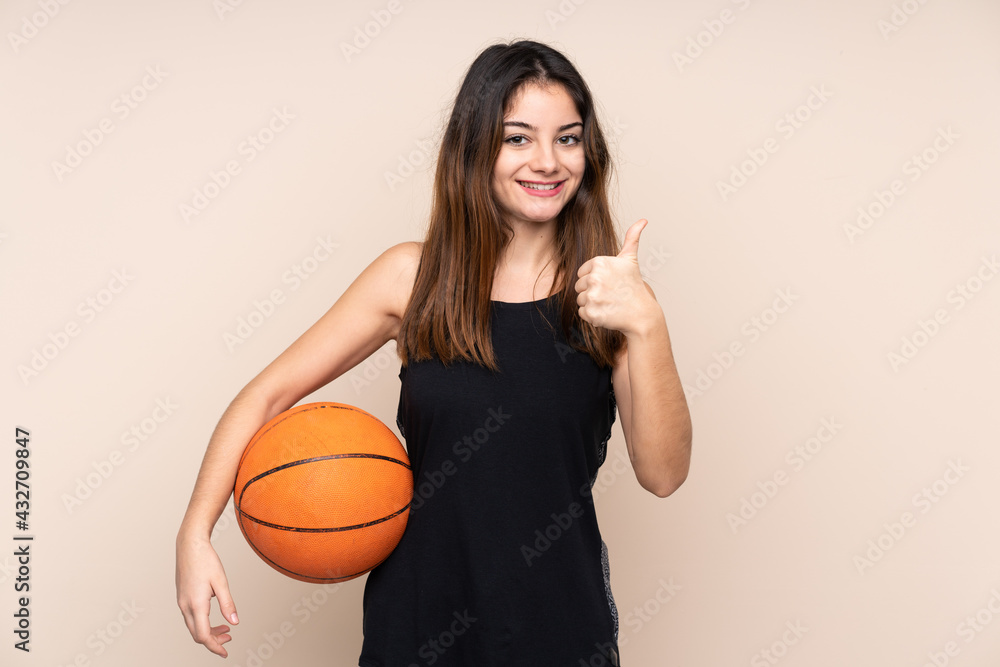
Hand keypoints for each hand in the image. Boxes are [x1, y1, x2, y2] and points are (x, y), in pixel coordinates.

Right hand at [176, 533, 238, 656]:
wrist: (189, 545)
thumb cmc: (205, 560)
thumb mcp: (221, 582)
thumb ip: (228, 603)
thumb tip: (235, 621)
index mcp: (196, 604)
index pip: (203, 635)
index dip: (215, 646)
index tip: (225, 652)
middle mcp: (185, 606)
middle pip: (197, 634)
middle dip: (213, 640)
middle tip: (229, 638)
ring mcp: (182, 602)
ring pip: (193, 626)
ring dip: (208, 631)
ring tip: (226, 628)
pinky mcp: (182, 597)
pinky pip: (191, 616)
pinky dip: (203, 622)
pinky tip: (215, 615)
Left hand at [574, 218, 658, 334]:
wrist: (641, 314)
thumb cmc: (634, 286)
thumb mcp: (631, 260)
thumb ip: (632, 238)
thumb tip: (643, 220)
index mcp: (600, 262)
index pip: (582, 273)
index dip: (594, 280)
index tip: (609, 283)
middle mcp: (594, 278)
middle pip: (579, 286)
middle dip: (592, 291)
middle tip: (610, 294)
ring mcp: (592, 296)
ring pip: (580, 300)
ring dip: (592, 304)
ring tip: (609, 303)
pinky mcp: (591, 313)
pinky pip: (582, 313)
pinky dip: (592, 315)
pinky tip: (607, 312)